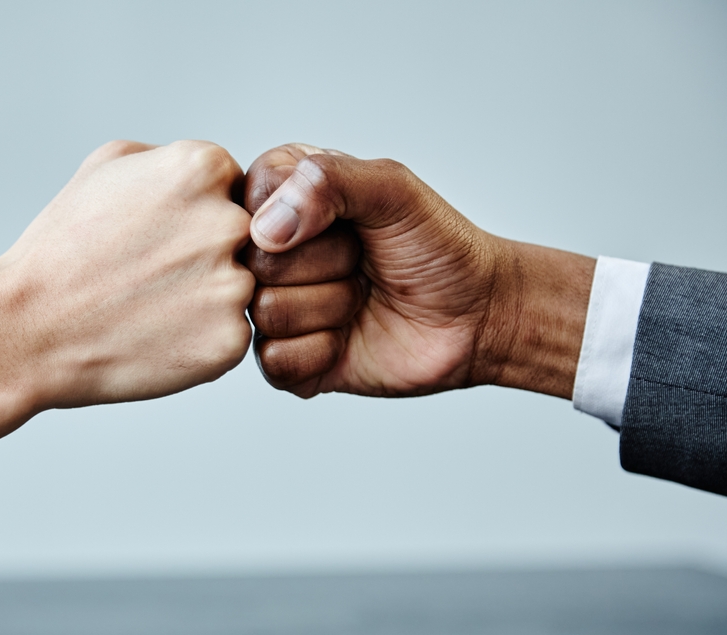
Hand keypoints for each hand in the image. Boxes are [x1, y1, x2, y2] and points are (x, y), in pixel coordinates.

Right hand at [0, 140, 254, 480]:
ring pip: (242, 287)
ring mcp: (234, 285)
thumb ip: (171, 158)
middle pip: (249, 237)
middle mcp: (229, 222)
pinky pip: (233, 334)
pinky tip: (158, 335)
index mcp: (203, 167)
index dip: (197, 215)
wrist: (29, 328)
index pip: (236, 188)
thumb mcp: (106, 167)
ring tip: (152, 306)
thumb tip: (214, 172)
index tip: (160, 235)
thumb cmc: (63, 248)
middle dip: (209, 255)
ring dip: (208, 298)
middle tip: (155, 275)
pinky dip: (202, 338)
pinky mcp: (231, 341)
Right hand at [244, 143, 594, 399]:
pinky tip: (349, 338)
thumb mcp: (393, 188)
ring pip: (265, 313)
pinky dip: (322, 351)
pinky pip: (274, 361)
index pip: (250, 200)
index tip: (347, 219)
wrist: (476, 315)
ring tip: (360, 297)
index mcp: (283, 197)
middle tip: (362, 263)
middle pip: (256, 263)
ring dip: (330, 308)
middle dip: (326, 265)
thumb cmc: (438, 246)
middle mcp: (269, 253)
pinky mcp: (286, 361)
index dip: (304, 215)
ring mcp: (274, 308)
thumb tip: (265, 229)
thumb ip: (327, 181)